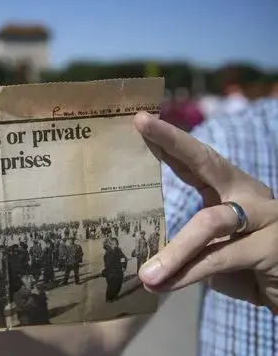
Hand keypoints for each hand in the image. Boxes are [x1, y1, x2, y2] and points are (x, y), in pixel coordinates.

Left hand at [134, 112, 277, 312]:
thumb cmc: (251, 265)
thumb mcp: (216, 249)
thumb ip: (188, 244)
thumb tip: (145, 255)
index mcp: (233, 189)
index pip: (197, 160)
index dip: (169, 141)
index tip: (140, 121)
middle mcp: (248, 195)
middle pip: (207, 162)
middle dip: (172, 141)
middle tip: (141, 122)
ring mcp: (264, 218)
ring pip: (209, 222)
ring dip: (174, 250)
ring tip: (146, 273)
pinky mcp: (272, 248)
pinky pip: (220, 258)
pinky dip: (188, 273)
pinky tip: (164, 284)